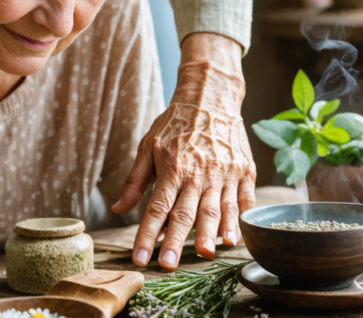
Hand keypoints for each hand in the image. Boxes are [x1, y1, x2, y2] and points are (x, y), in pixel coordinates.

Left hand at [111, 33, 255, 269]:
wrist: (210, 97)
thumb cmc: (175, 124)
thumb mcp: (148, 146)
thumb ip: (134, 181)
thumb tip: (118, 209)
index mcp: (173, 168)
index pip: (157, 208)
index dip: (147, 235)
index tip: (140, 258)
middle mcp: (199, 173)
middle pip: (186, 213)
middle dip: (176, 241)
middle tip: (169, 265)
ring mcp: (224, 173)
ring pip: (217, 209)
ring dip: (211, 233)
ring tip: (205, 253)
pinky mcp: (244, 171)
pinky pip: (243, 199)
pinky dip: (240, 219)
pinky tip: (234, 237)